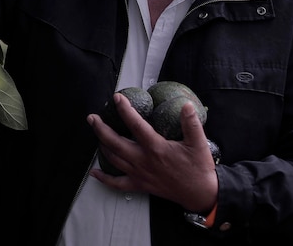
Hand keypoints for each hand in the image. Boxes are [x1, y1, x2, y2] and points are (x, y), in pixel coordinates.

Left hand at [88, 93, 218, 212]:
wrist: (200, 194)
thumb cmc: (198, 167)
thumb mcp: (199, 143)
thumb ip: (191, 123)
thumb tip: (186, 105)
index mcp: (156, 148)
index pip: (136, 125)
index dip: (125, 110)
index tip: (117, 98)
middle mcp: (143, 160)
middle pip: (115, 143)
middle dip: (101, 129)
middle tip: (92, 117)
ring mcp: (139, 174)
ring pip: (113, 159)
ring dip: (101, 146)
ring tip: (96, 133)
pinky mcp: (140, 185)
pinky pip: (118, 184)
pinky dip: (104, 179)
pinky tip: (94, 173)